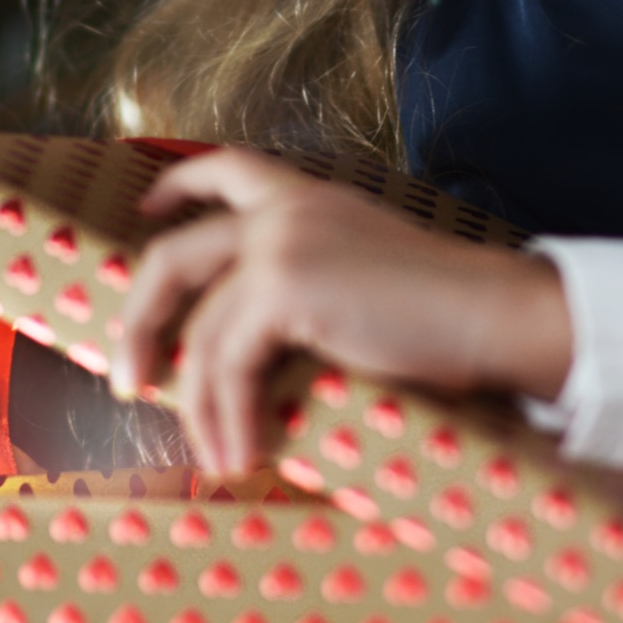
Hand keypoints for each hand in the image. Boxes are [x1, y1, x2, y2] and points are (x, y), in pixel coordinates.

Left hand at [117, 147, 571, 476]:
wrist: (492, 313)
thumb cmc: (451, 316)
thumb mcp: (366, 281)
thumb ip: (313, 291)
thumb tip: (265, 354)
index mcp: (311, 197)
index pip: (229, 167)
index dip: (179, 184)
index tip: (151, 206)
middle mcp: (286, 209)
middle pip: (176, 255)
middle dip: (143, 321)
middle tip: (130, 377)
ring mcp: (279, 243)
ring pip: (200, 329)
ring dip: (197, 402)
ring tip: (215, 454)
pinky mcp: (281, 287)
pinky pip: (227, 363)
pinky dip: (227, 414)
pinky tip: (243, 450)